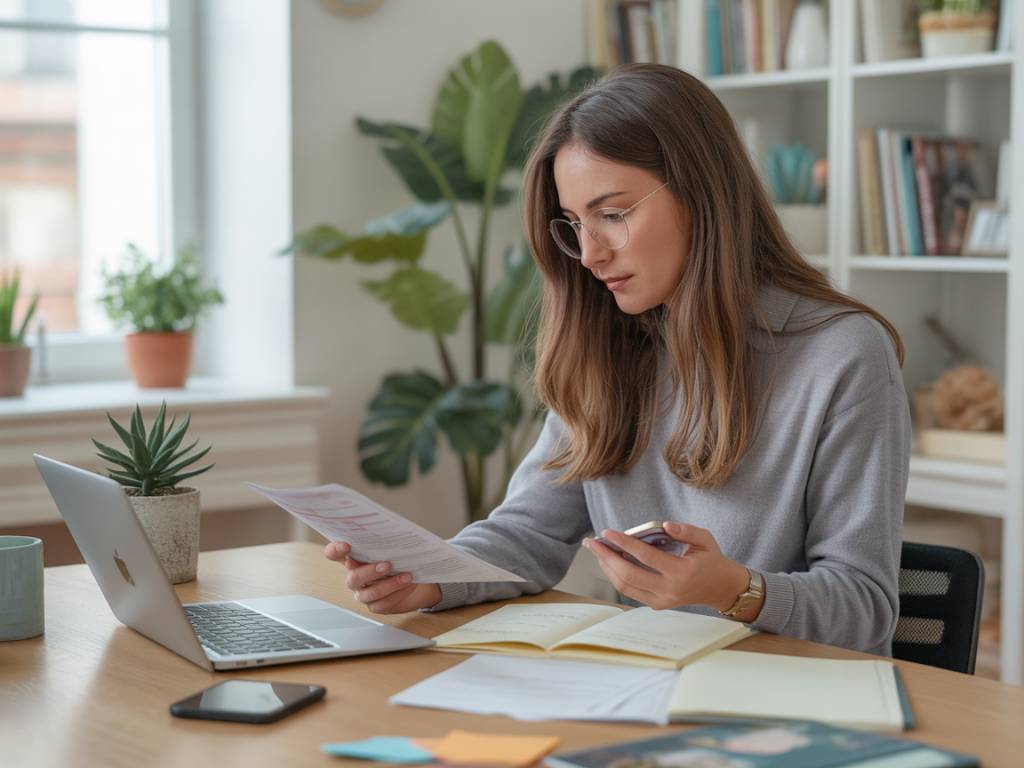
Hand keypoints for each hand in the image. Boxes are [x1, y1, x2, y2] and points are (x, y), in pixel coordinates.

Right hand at [324, 541, 441, 613]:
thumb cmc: (400, 559)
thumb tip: (391, 534)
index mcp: (353, 558)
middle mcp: (355, 577)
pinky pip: (383, 603)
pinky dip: (398, 594)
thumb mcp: (392, 547)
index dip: (335, 550)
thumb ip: (384, 542)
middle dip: (371, 571)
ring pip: (370, 593)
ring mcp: (363, 593)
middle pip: (354, 578)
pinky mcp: (376, 606)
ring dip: (391, 584)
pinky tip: (408, 585)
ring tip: (407, 576)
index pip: (333, 554)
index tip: (346, 545)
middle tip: (388, 564)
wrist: (415, 580)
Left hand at [583, 521, 750, 614]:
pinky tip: (610, 562)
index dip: (624, 543)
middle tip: (592, 542)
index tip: (607, 532)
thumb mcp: (705, 539)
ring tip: (597, 551)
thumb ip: (686, 530)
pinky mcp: (657, 605)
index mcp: (682, 572)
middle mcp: (669, 589)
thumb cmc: (712, 560)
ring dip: (607, 568)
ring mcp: (662, 600)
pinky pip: (631, 591)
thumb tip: (664, 525)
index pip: (645, 557)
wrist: (721, 588)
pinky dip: (616, 576)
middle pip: (628, 574)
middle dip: (606, 557)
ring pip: (625, 586)